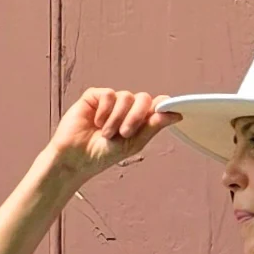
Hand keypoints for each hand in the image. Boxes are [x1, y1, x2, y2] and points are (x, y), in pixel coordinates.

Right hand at [45, 87, 178, 182]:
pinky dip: (105, 110)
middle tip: (125, 133)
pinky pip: (108, 94)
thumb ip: (153, 126)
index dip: (163, 105)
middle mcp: (126, 108)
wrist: (75, 159)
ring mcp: (110, 101)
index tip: (168, 109)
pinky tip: (96, 122)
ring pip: (126, 97)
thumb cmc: (103, 154)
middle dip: (137, 116)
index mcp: (138, 119)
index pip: (156, 105)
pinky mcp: (94, 96)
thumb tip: (178, 114)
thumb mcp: (133, 143)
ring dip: (117, 118)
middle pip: (144, 98)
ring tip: (106, 134)